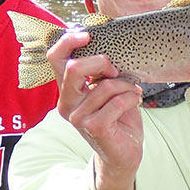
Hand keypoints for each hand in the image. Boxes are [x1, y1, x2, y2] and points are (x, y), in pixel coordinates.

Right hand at [49, 31, 141, 189]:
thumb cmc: (116, 118)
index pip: (55, 59)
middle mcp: (67, 103)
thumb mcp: (105, 89)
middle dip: (101, 62)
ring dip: (126, 86)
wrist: (124, 154)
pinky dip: (130, 99)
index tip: (86, 35)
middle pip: (74, 68)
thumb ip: (99, 73)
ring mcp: (78, 117)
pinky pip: (116, 102)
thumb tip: (106, 50)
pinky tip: (133, 102)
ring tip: (133, 92)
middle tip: (116, 70)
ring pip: (103, 86)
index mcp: (67, 90)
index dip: (67, 42)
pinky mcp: (94, 127)